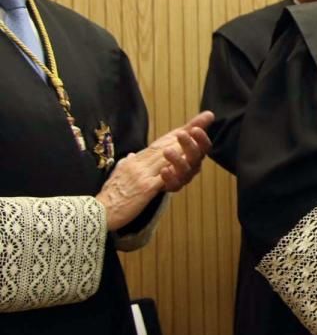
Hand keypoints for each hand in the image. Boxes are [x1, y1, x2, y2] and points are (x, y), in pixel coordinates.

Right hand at [97, 111, 213, 230]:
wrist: (97, 211)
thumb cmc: (110, 195)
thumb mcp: (118, 175)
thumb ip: (128, 163)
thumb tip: (132, 154)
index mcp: (135, 161)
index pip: (158, 144)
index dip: (176, 133)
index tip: (192, 125)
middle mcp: (139, 164)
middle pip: (165, 145)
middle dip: (185, 134)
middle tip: (201, 124)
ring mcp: (142, 175)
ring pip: (166, 157)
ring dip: (183, 148)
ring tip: (194, 140)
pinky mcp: (145, 189)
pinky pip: (163, 178)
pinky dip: (174, 171)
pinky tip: (185, 164)